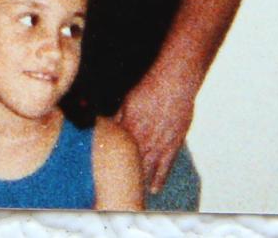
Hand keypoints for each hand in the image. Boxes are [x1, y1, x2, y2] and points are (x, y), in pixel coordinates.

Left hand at [114, 65, 199, 193]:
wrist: (173, 83)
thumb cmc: (149, 87)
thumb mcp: (127, 100)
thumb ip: (117, 117)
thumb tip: (105, 125)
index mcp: (128, 127)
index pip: (117, 150)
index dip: (110, 163)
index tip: (104, 174)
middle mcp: (143, 138)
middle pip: (131, 163)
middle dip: (124, 176)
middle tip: (117, 189)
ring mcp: (159, 144)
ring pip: (147, 169)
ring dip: (140, 181)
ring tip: (134, 194)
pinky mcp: (173, 145)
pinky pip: (165, 167)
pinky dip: (159, 179)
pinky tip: (154, 189)